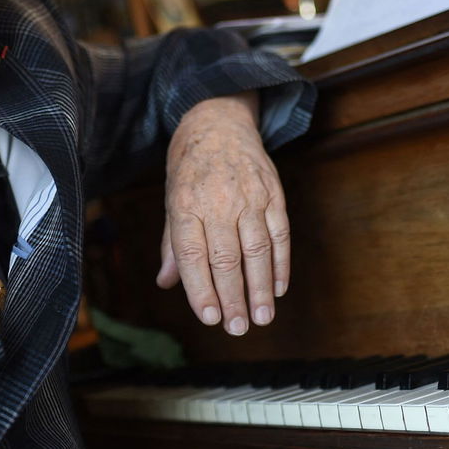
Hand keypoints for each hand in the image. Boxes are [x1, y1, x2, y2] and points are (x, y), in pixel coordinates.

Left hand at [156, 92, 288, 335]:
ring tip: (261, 318)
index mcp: (186, 204)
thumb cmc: (189, 167)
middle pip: (227, 258)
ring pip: (257, 250)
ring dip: (260, 288)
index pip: (194, 255)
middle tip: (238, 329)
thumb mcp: (171, 200)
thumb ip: (172, 244)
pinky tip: (277, 288)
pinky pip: (280, 234)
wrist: (218, 120)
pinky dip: (281, 264)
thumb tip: (167, 283)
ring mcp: (250, 195)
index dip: (202, 289)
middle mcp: (218, 200)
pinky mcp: (273, 192)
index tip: (210, 318)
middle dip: (233, 298)